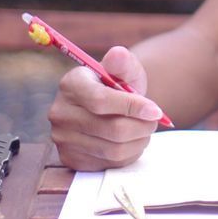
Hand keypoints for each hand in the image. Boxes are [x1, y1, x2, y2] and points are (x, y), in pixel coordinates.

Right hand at [48, 46, 165, 170]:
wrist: (106, 107)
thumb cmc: (116, 84)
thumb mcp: (123, 68)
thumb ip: (123, 61)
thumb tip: (118, 54)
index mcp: (71, 84)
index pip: (102, 100)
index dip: (132, 107)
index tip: (156, 110)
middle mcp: (60, 112)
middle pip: (112, 129)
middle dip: (142, 126)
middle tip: (154, 120)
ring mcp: (62, 138)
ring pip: (113, 150)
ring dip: (139, 141)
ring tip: (144, 129)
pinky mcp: (70, 159)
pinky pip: (109, 164)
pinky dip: (129, 154)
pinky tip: (131, 141)